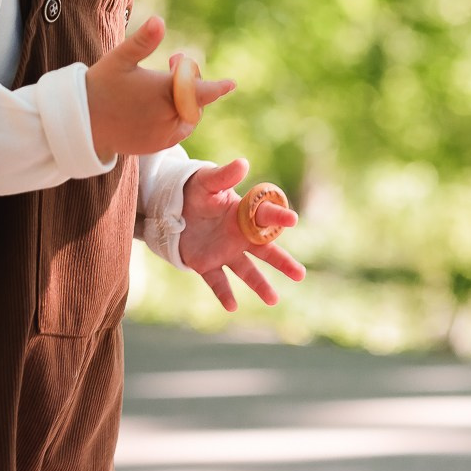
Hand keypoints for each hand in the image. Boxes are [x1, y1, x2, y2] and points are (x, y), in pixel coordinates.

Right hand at [85, 17, 233, 161]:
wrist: (80, 124)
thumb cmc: (100, 86)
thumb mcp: (119, 59)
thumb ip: (142, 41)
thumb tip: (159, 21)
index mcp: (162, 93)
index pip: (200, 91)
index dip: (217, 87)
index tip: (231, 84)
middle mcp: (167, 117)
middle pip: (195, 99)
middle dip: (190, 80)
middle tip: (174, 60)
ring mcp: (162, 134)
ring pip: (189, 116)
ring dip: (186, 100)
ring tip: (166, 82)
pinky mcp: (155, 146)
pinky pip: (177, 130)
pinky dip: (178, 116)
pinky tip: (161, 103)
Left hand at [177, 157, 306, 308]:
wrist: (171, 207)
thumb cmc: (194, 190)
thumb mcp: (207, 181)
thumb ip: (224, 175)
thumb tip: (243, 163)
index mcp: (244, 214)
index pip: (266, 217)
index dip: (279, 216)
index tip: (292, 219)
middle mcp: (239, 236)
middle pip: (265, 251)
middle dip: (282, 263)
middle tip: (300, 275)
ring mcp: (225, 251)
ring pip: (246, 271)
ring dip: (260, 285)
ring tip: (273, 300)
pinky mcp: (206, 263)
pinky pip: (217, 281)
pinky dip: (224, 294)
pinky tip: (231, 307)